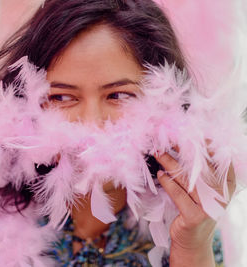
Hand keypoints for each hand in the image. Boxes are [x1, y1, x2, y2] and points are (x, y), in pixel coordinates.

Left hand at [155, 149, 235, 265]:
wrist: (192, 242)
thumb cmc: (194, 211)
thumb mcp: (203, 192)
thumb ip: (201, 174)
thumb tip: (185, 147)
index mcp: (226, 187)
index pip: (219, 163)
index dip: (207, 148)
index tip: (192, 134)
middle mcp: (221, 197)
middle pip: (202, 168)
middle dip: (184, 151)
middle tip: (169, 139)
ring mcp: (208, 208)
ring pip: (188, 179)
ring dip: (170, 163)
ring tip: (158, 152)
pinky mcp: (194, 216)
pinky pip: (178, 194)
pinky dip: (168, 182)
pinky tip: (160, 174)